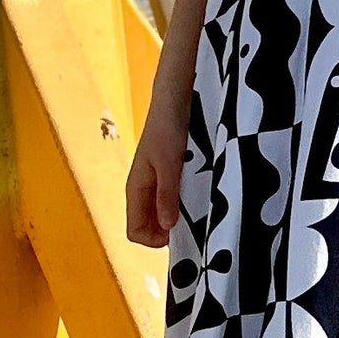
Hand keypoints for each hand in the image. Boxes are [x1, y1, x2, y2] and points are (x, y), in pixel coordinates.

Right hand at [125, 82, 187, 247]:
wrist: (176, 98)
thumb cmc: (169, 127)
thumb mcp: (170, 162)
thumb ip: (166, 194)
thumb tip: (165, 227)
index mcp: (136, 189)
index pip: (135, 231)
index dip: (155, 239)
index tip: (181, 232)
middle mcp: (144, 190)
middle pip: (149, 227)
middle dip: (169, 232)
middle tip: (195, 223)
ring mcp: (157, 183)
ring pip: (162, 215)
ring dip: (179, 218)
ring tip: (200, 209)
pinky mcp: (171, 175)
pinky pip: (173, 200)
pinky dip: (186, 204)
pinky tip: (203, 196)